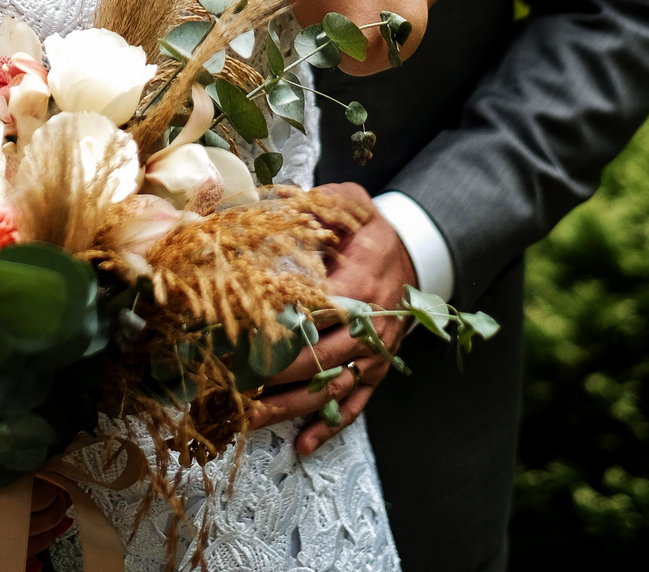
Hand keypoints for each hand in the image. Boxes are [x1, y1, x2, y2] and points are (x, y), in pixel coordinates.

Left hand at [246, 187, 415, 457]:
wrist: (417, 253)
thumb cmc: (372, 229)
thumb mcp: (352, 204)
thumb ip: (322, 204)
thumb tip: (282, 201)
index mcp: (360, 286)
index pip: (315, 314)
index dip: (278, 328)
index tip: (240, 338)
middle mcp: (370, 327)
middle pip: (318, 360)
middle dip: (273, 377)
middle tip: (231, 386)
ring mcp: (375, 353)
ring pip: (331, 389)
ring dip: (290, 408)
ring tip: (249, 420)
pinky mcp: (378, 369)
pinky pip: (356, 404)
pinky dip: (331, 427)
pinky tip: (303, 446)